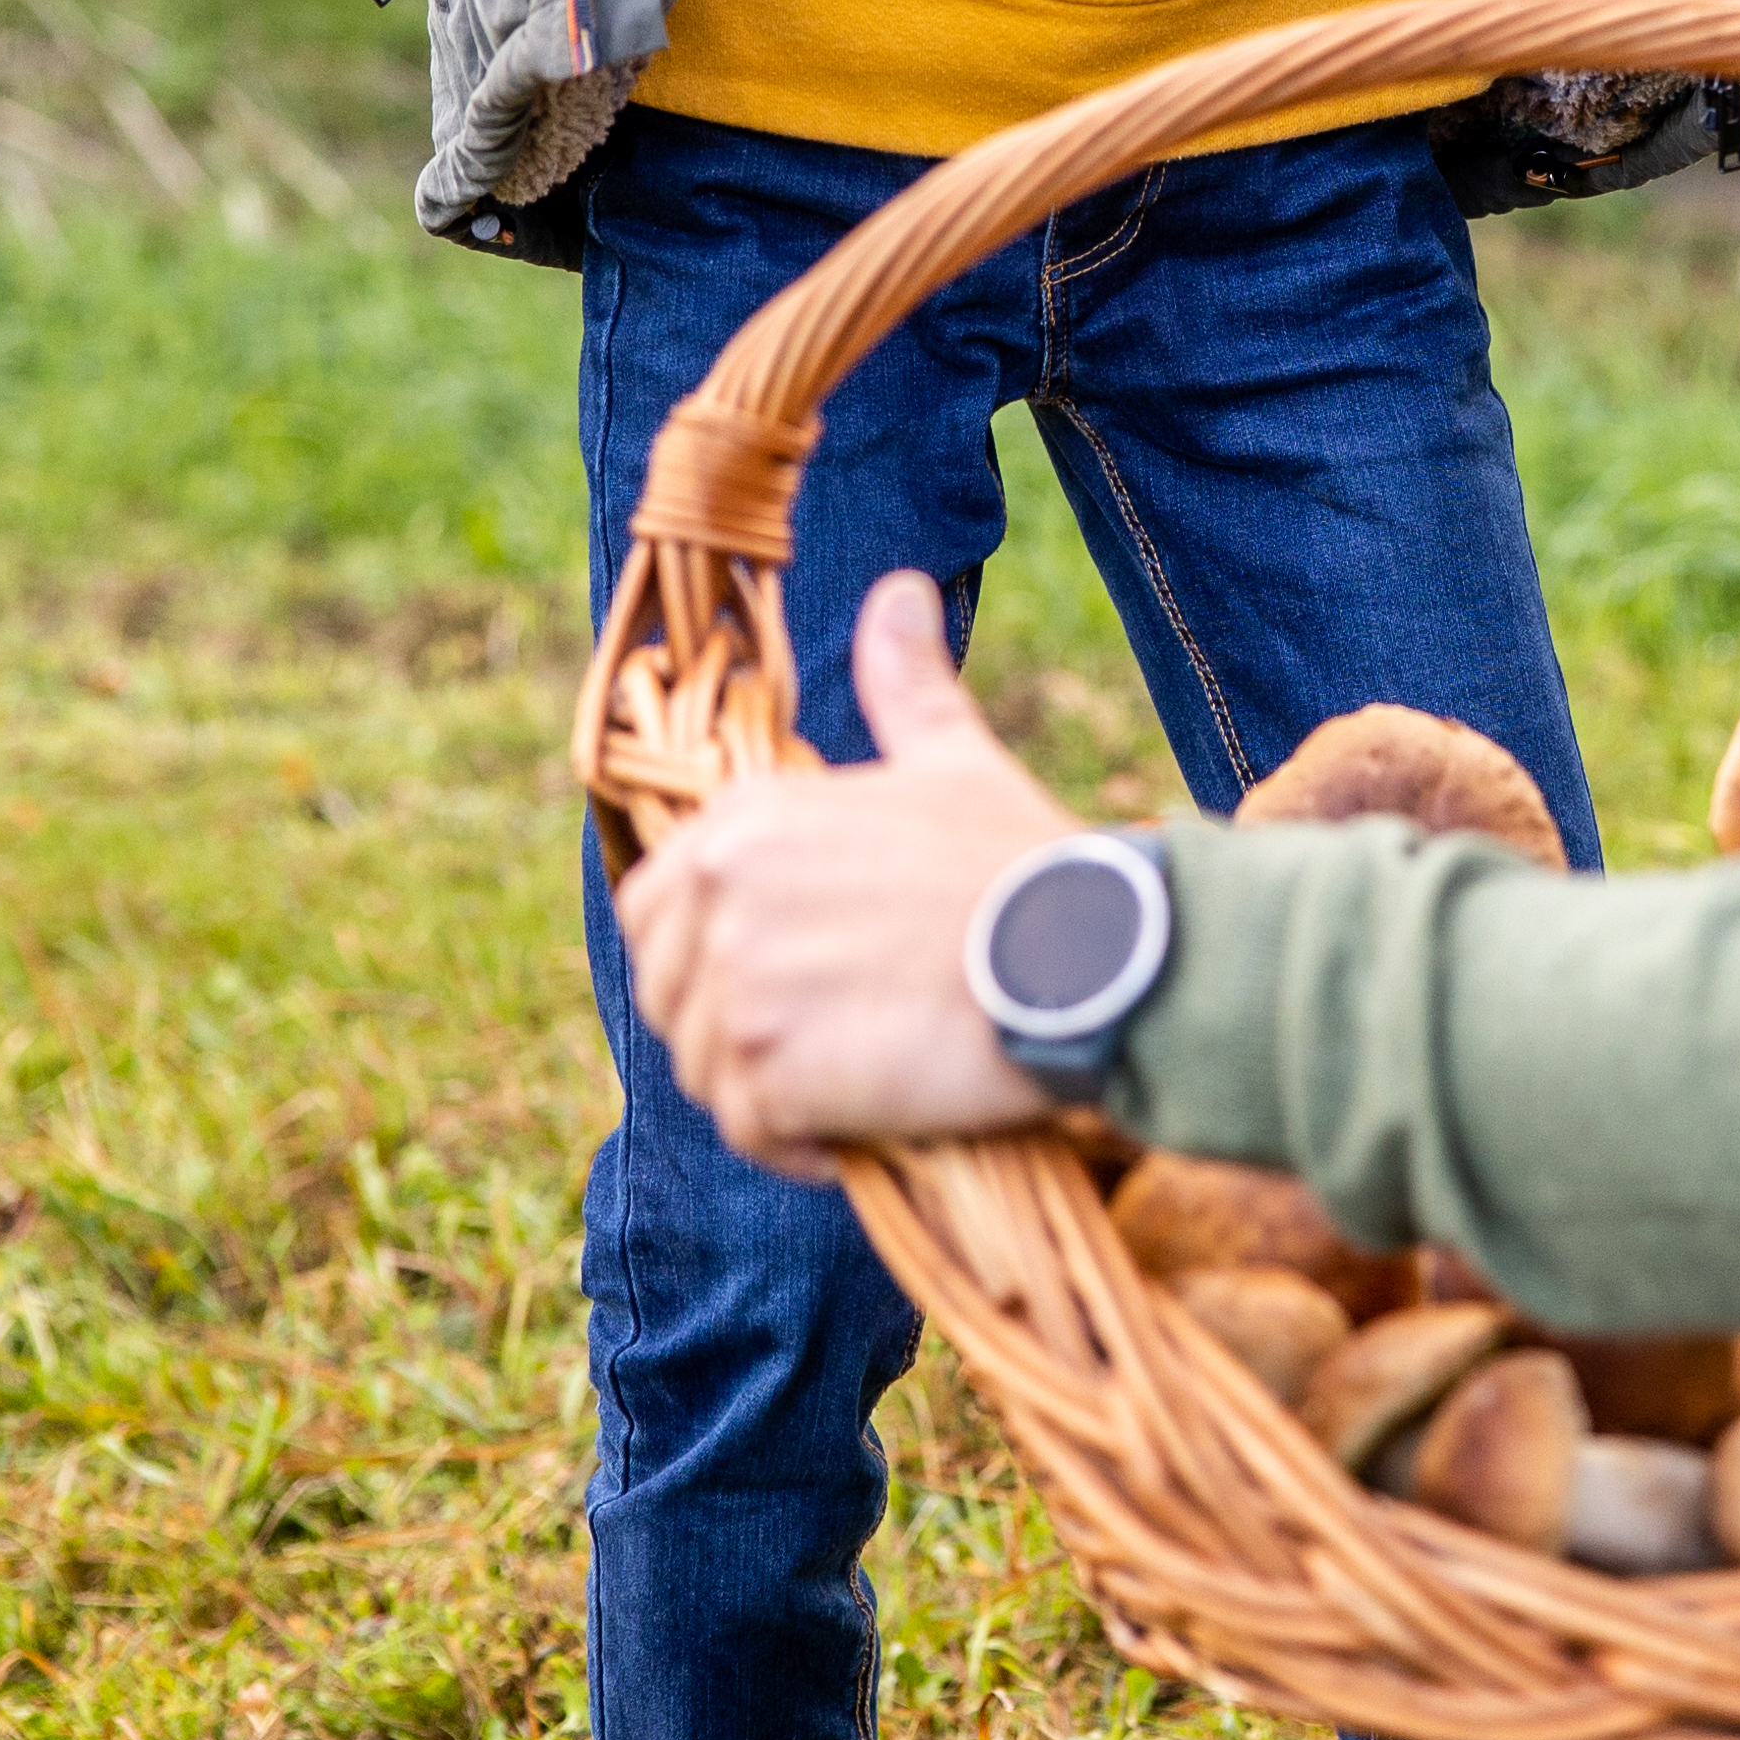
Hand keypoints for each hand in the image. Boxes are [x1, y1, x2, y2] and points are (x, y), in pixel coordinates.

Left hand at [613, 572, 1077, 1172]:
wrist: (1088, 957)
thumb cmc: (1026, 863)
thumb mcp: (954, 759)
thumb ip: (905, 685)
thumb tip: (898, 591)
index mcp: (745, 820)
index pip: (651, 910)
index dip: (708, 962)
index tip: (791, 986)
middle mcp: (719, 892)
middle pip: (669, 998)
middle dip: (735, 1035)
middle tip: (833, 1045)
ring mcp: (736, 982)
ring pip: (703, 1072)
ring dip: (769, 1097)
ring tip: (856, 1088)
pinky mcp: (764, 1066)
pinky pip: (747, 1129)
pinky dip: (794, 1147)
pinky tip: (857, 1133)